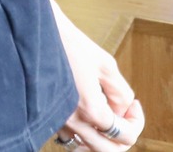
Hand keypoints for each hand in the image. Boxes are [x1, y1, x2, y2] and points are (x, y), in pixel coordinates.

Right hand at [52, 4, 143, 150]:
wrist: (35, 32)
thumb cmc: (68, 43)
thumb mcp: (105, 64)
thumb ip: (121, 92)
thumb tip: (124, 108)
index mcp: (91, 109)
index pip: (126, 135)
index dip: (137, 121)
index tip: (134, 104)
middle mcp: (73, 121)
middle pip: (109, 150)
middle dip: (123, 136)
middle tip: (125, 118)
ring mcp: (58, 120)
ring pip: (88, 146)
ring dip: (102, 137)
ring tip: (106, 119)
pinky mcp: (48, 114)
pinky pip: (69, 136)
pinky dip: (82, 132)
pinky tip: (85, 117)